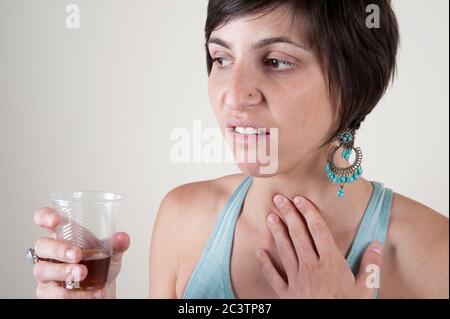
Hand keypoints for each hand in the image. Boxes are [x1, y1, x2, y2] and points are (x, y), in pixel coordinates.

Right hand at [32, 207, 129, 298]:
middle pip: (42, 245)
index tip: (54, 221)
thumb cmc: (99, 263)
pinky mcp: (47, 292)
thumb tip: (122, 238)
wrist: (101, 288)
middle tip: (77, 255)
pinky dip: (75, 294)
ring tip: (84, 274)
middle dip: (59, 249)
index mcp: (63, 234)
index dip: (45, 217)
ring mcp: (46, 271)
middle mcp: (50, 252)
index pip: (44, 218)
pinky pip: (54, 294)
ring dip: (63, 272)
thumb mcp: (111, 251)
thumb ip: (117, 244)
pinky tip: (93, 292)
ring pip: (43, 270)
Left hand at [256, 195, 383, 298]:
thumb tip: (377, 245)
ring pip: (285, 250)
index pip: (318, 230)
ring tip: (270, 217)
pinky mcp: (286, 294)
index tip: (300, 199)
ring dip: (277, 232)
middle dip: (289, 215)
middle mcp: (311, 266)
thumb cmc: (347, 307)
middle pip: (298, 235)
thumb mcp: (365, 289)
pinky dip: (265, 264)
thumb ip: (370, 265)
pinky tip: (258, 252)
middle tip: (279, 199)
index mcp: (331, 263)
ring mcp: (297, 279)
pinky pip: (273, 276)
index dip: (308, 212)